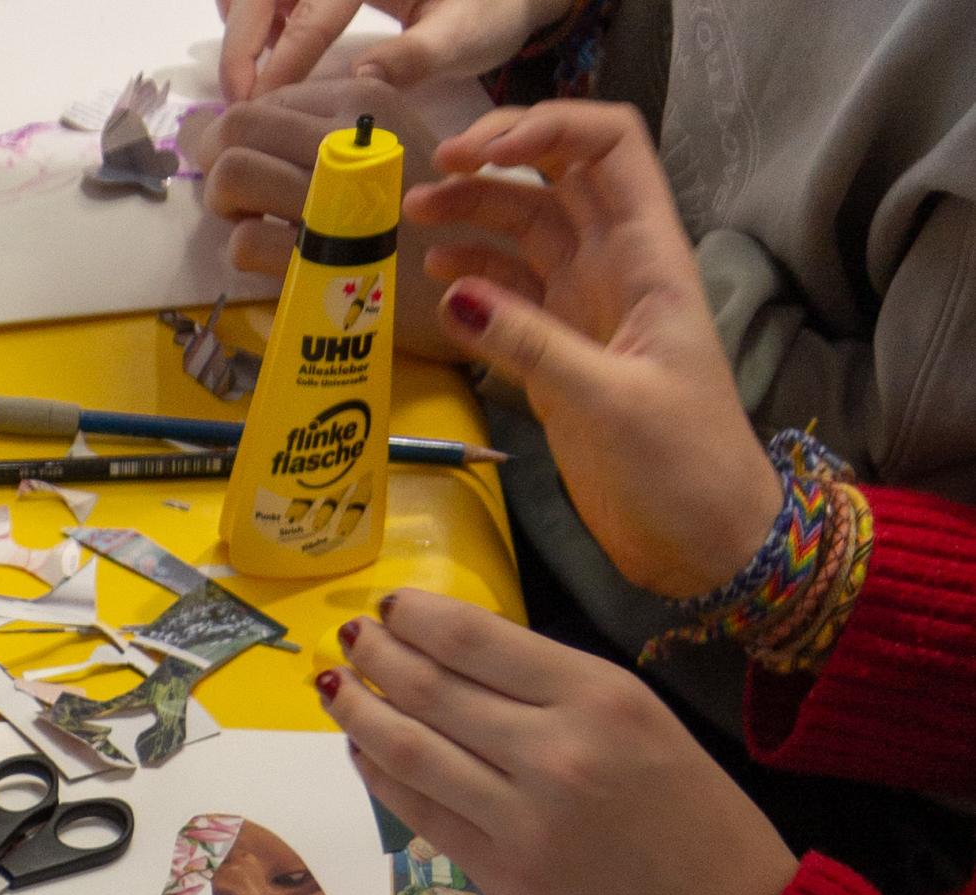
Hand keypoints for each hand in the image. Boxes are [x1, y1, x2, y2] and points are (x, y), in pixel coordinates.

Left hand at [184, 85, 474, 356]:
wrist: (483, 278)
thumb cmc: (426, 219)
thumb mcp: (383, 151)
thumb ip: (320, 136)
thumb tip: (227, 131)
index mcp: (362, 105)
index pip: (266, 102)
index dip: (238, 136)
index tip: (247, 166)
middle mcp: (346, 140)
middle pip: (237, 128)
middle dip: (216, 163)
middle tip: (234, 199)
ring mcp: (332, 199)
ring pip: (233, 175)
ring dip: (224, 207)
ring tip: (252, 226)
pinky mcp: (321, 261)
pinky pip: (245, 243)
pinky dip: (243, 254)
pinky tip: (273, 262)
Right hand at [218, 0, 540, 103]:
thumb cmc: (490, 10)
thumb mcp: (465, 35)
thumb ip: (414, 57)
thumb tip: (360, 78)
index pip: (313, 13)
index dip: (281, 62)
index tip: (258, 110)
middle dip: (244, 41)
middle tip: (239, 101)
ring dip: (245, 26)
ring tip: (250, 82)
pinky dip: (259, 15)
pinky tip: (271, 52)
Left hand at [315, 594, 797, 894]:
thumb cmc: (693, 817)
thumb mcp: (642, 724)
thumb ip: (560, 695)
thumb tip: (467, 666)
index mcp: (599, 695)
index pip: (479, 640)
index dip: (420, 618)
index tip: (392, 606)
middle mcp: (553, 749)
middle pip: (434, 689)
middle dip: (379, 658)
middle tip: (348, 638)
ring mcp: (519, 816)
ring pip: (413, 751)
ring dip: (363, 715)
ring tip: (338, 691)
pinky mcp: (498, 873)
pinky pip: (421, 813)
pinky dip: (383, 778)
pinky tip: (365, 754)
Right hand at [408, 103, 784, 597]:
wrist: (705, 543)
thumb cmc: (683, 469)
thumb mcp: (608, 402)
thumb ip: (531, 344)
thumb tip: (453, 290)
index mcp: (647, 258)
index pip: (605, 146)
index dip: (546, 125)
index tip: (478, 150)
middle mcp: (615, 271)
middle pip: (554, 180)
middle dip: (493, 165)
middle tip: (426, 179)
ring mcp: (586, 314)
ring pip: (526, 236)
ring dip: (473, 218)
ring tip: (416, 223)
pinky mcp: (562, 361)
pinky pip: (512, 301)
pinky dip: (474, 283)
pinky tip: (438, 286)